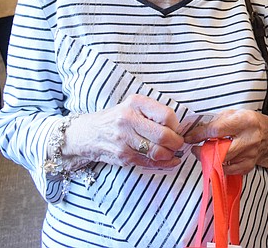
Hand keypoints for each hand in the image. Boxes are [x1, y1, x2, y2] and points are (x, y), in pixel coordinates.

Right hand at [64, 94, 183, 169]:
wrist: (88, 133)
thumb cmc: (117, 119)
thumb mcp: (133, 107)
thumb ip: (154, 113)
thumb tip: (179, 128)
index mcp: (135, 103)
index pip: (166, 115)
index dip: (176, 125)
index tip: (176, 129)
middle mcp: (128, 120)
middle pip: (164, 136)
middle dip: (177, 143)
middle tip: (178, 143)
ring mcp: (124, 140)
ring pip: (157, 152)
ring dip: (170, 154)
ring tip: (171, 151)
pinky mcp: (123, 156)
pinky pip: (149, 162)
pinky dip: (163, 163)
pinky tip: (169, 161)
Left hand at [185, 110, 267, 174]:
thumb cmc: (250, 122)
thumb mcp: (234, 114)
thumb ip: (216, 122)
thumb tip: (197, 132)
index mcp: (244, 121)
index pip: (217, 130)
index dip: (200, 134)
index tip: (190, 137)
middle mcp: (249, 139)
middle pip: (220, 150)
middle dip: (204, 151)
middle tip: (196, 149)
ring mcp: (250, 155)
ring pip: (223, 162)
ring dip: (211, 159)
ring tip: (207, 153)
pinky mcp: (248, 166)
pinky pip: (228, 171)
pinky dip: (220, 166)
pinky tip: (219, 160)